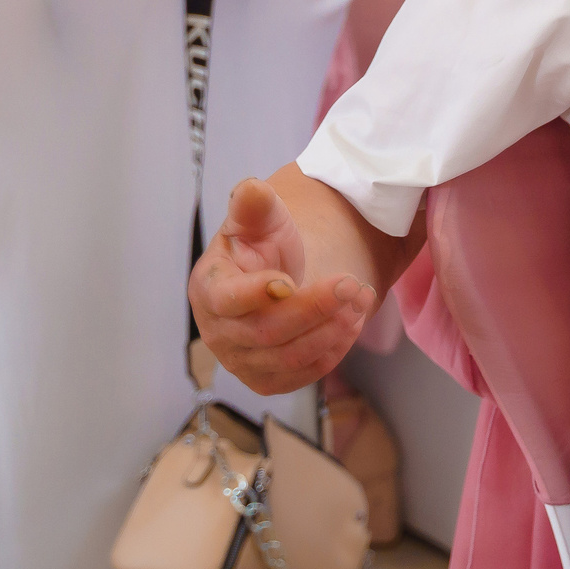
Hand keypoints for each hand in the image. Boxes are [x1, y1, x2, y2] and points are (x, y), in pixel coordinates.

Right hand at [189, 178, 376, 393]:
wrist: (278, 276)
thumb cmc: (265, 246)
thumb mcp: (263, 218)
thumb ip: (255, 204)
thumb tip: (251, 189)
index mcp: (209, 288)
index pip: (227, 300)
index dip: (257, 294)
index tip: (290, 280)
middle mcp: (218, 331)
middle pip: (266, 333)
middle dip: (315, 308)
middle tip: (353, 283)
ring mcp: (241, 361)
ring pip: (289, 358)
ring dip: (332, 330)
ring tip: (360, 298)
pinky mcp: (267, 379)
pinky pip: (303, 375)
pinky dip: (334, 350)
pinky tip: (352, 321)